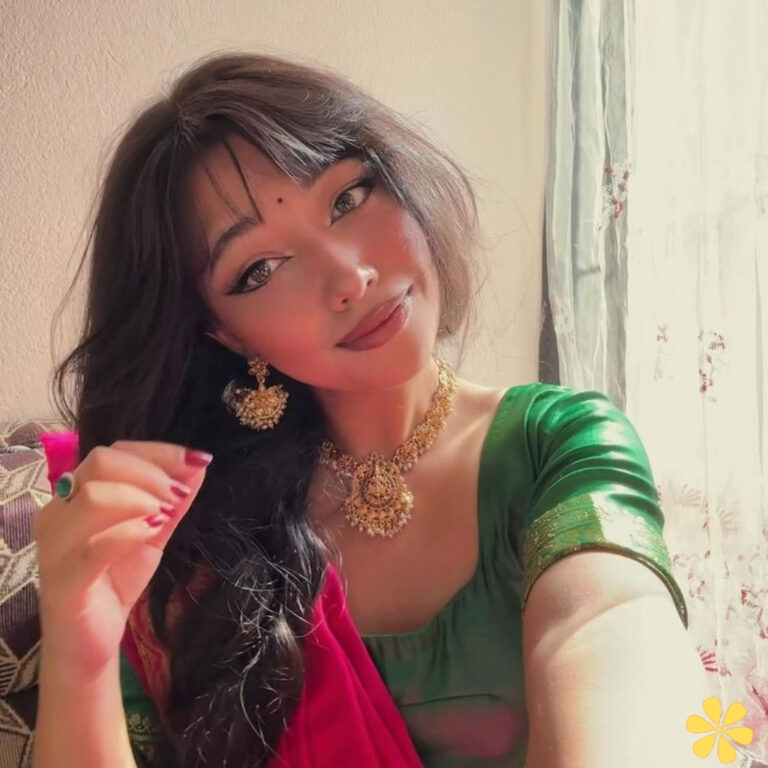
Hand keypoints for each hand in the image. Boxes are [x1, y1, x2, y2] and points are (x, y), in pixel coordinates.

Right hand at [33, 441, 211, 680]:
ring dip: (142, 498)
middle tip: (178, 495)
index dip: (158, 451)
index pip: (113, 451)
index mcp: (75, 494)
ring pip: (94, 497)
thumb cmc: (116, 579)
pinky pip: (94, 546)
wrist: (92, 641)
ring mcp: (55, 545)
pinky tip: (154, 531)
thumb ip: (172, 499)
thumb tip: (198, 464)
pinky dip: (130, 532)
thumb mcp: (153, 531)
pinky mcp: (63, 580)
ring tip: (167, 516)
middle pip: (101, 462)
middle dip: (151, 472)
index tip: (197, 461)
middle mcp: (58, 512)